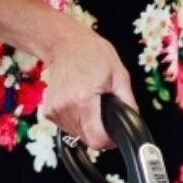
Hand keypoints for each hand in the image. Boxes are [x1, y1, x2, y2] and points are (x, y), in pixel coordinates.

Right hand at [41, 19, 136, 150]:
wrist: (63, 42)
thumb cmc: (90, 53)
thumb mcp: (119, 74)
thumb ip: (128, 103)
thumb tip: (133, 123)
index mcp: (84, 99)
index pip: (97, 140)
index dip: (108, 141)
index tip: (113, 133)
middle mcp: (66, 107)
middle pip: (88, 139)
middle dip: (98, 131)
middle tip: (102, 111)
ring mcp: (55, 110)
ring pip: (77, 135)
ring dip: (86, 126)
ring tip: (89, 103)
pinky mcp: (49, 112)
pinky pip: (67, 127)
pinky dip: (75, 120)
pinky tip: (77, 103)